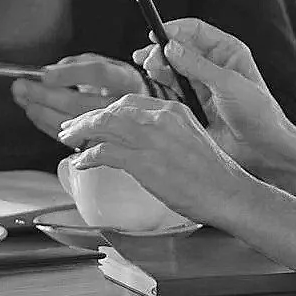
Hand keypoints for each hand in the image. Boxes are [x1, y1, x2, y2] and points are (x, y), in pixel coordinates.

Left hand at [10, 53, 144, 138]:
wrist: (139, 112)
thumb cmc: (117, 86)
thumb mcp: (105, 65)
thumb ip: (77, 64)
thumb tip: (48, 71)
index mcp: (125, 80)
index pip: (98, 73)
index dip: (70, 74)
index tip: (44, 75)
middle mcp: (120, 105)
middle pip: (79, 102)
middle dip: (45, 95)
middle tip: (22, 86)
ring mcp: (110, 128)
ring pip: (71, 122)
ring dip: (41, 111)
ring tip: (23, 99)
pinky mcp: (98, 143)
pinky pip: (68, 136)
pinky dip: (46, 124)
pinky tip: (34, 112)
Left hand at [56, 94, 252, 228]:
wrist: (228, 193)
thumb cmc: (212, 175)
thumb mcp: (188, 139)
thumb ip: (164, 134)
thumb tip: (138, 143)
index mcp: (172, 109)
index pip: (128, 102)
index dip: (104, 110)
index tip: (92, 119)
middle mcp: (160, 118)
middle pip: (111, 110)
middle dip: (86, 119)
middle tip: (70, 130)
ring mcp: (150, 139)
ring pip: (103, 126)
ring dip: (80, 133)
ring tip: (67, 141)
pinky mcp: (143, 162)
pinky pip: (105, 153)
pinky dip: (88, 157)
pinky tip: (82, 163)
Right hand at [135, 17, 295, 172]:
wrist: (262, 148)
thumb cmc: (257, 112)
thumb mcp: (228, 84)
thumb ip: (197, 66)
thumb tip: (170, 48)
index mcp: (228, 51)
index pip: (195, 30)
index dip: (175, 29)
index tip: (156, 34)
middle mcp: (213, 64)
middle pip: (179, 47)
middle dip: (162, 50)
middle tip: (149, 59)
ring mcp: (202, 84)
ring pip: (172, 67)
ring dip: (158, 66)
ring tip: (150, 70)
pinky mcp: (194, 103)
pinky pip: (172, 88)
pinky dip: (161, 84)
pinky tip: (154, 82)